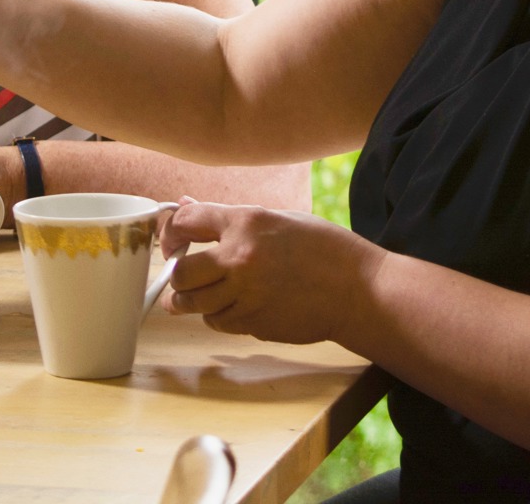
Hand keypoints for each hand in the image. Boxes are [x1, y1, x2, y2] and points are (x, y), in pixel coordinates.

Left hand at [161, 199, 381, 345]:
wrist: (358, 290)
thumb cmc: (323, 248)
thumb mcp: (278, 219)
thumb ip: (229, 217)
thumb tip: (186, 207)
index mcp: (247, 221)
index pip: (186, 222)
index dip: (171, 233)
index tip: (171, 243)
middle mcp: (241, 257)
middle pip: (181, 273)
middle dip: (177, 276)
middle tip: (182, 275)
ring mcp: (246, 294)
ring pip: (194, 304)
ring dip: (193, 300)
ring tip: (200, 295)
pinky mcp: (254, 323)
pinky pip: (217, 322)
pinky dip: (218, 316)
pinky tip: (233, 305)